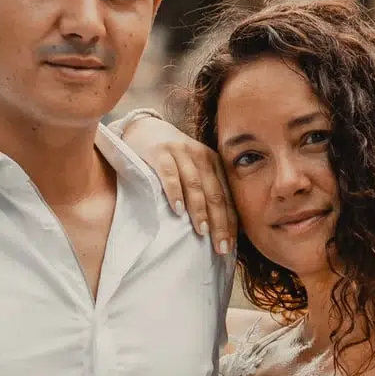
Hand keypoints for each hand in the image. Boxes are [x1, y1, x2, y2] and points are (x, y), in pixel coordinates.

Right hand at [123, 113, 236, 256]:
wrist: (144, 128)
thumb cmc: (171, 157)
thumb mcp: (192, 169)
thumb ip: (204, 191)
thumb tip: (216, 229)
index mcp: (214, 163)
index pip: (226, 197)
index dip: (230, 223)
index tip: (230, 247)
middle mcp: (201, 157)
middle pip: (215, 193)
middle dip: (220, 222)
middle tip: (221, 247)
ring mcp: (181, 152)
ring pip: (195, 185)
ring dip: (200, 210)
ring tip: (203, 232)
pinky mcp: (160, 152)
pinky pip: (169, 173)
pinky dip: (174, 191)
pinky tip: (177, 210)